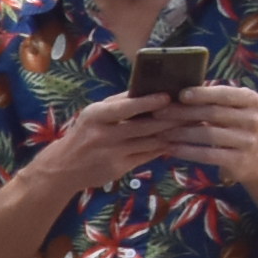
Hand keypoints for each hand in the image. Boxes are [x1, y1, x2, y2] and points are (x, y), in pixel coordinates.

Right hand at [36, 87, 196, 197]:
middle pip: (145, 126)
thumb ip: (120, 104)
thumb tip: (152, 89)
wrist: (63, 168)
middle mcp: (103, 135)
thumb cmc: (84, 134)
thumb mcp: (94, 115)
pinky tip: (176, 141)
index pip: (126, 107)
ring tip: (192, 125)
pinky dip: (163, 147)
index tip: (170, 96)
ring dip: (173, 133)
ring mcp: (112, 153)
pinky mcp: (120, 168)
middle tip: (194, 111)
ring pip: (150, 141)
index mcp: (96, 116)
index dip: (149, 102)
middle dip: (171, 119)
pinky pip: (148, 155)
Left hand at [156, 82, 257, 182]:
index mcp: (250, 100)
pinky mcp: (239, 160)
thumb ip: (211, 98)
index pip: (224, 94)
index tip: (179, 94)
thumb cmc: (233, 125)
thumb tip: (174, 88)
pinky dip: (187, 151)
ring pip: (208, 134)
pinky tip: (171, 149)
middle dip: (182, 113)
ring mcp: (247, 141)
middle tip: (158, 113)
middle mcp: (252, 119)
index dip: (201, 94)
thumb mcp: (231, 108)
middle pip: (212, 113)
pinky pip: (208, 154)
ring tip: (160, 132)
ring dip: (180, 133)